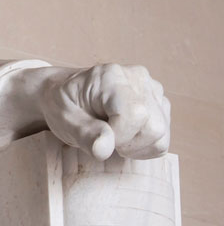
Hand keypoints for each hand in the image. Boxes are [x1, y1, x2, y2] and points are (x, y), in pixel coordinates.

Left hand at [0, 64, 170, 160]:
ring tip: (112, 134)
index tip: (97, 137)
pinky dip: (144, 147)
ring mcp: (152, 90)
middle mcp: (137, 78)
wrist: (66, 95)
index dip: (120, 136)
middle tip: (103, 136)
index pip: (135, 114)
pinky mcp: (159, 104)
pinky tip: (124, 136)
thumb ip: (83, 133)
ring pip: (161, 135)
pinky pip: (163, 139)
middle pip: (154, 127)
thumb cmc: (63, 104)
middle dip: (127, 143)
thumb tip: (104, 150)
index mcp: (111, 76)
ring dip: (136, 147)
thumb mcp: (62, 118)